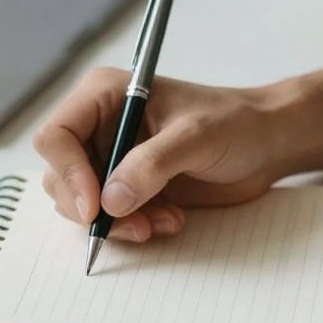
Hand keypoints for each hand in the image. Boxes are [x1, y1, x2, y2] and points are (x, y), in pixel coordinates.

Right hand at [33, 68, 286, 242]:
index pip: (56, 136)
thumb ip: (152, 165)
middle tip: (136, 225)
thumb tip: (110, 200)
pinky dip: (134, 226)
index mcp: (105, 96)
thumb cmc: (236, 124)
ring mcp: (112, 157)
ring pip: (81, 203)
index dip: (68, 173)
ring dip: (117, 222)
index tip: (96, 208)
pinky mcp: (128, 186)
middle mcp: (100, 126)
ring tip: (161, 221)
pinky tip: (171, 220)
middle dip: (93, 208)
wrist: (266, 144)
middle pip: (61, 176)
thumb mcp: (196, 137)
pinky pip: (109, 217)